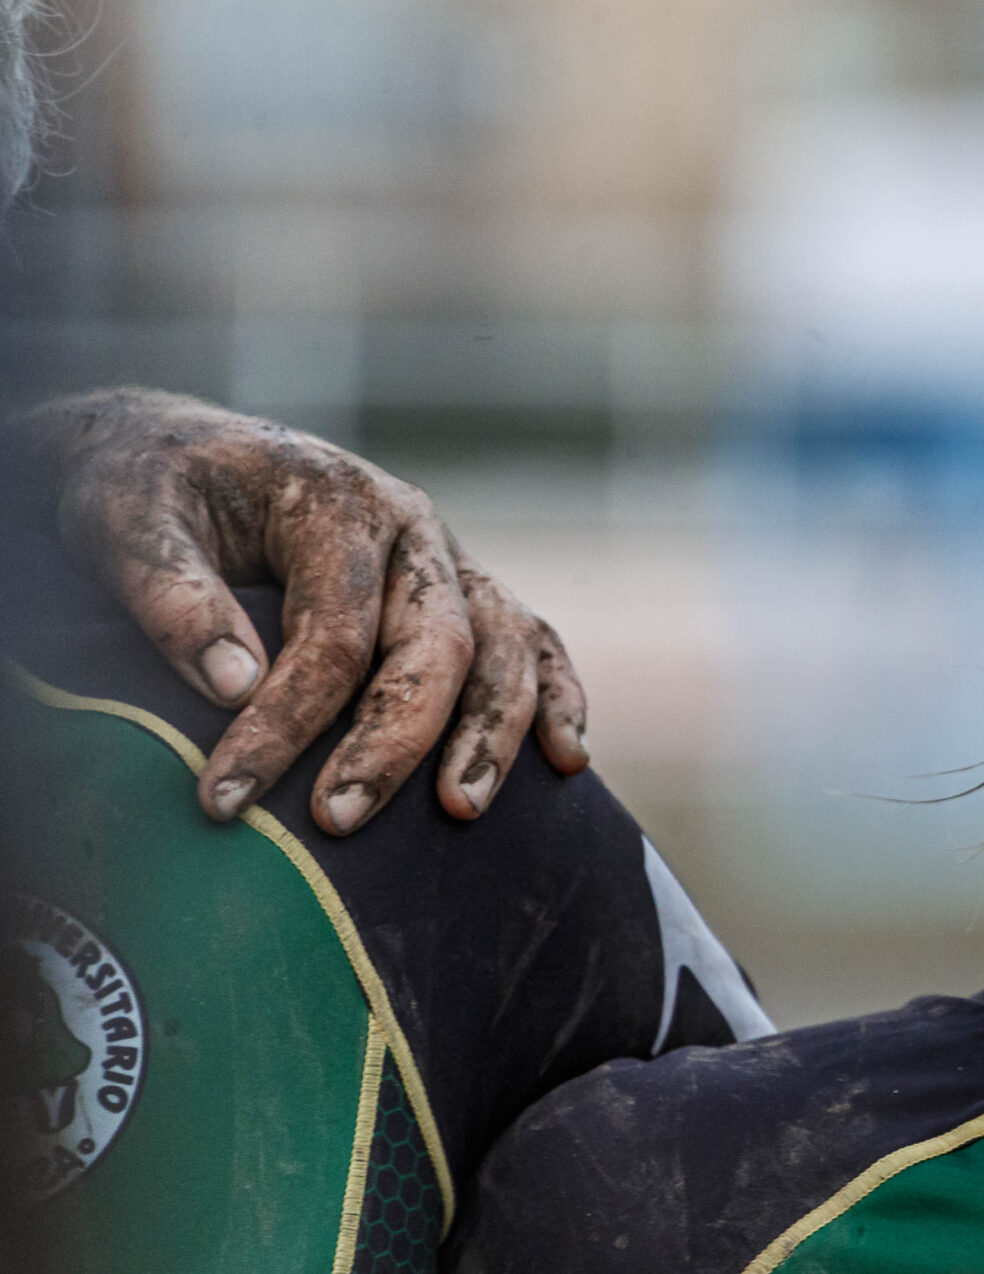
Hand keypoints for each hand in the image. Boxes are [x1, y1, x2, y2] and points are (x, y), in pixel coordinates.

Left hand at [20, 389, 588, 831]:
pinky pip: (535, 644)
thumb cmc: (150, 492)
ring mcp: (449, 559)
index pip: (332, 630)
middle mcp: (413, 526)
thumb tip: (235, 687)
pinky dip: (559, 699)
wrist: (184, 452)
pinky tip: (568, 762)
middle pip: (437, 643)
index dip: (284, 720)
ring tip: (460, 811)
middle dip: (394, 740)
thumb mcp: (126, 521)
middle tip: (337, 820)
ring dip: (492, 734)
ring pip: (506, 648)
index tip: (225, 796)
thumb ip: (173, 596)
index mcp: (337, 499)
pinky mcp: (466, 592)